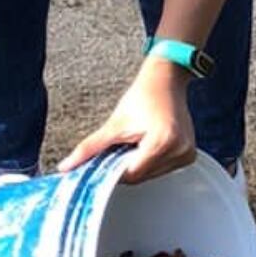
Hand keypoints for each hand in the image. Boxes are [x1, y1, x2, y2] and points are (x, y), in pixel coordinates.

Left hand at [58, 56, 194, 181]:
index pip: (131, 174)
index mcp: (162, 142)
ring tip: (137, 141)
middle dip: (126, 165)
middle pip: (142, 175)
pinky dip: (151, 161)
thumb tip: (66, 166)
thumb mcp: (114, 124)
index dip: (115, 169)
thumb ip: (90, 148)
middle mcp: (179, 150)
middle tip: (122, 145)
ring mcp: (187, 154)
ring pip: (152, 174)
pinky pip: (163, 169)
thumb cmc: (143, 96)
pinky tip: (148, 143)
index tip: (106, 158)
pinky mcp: (189, 155)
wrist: (166, 80)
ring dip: (139, 164)